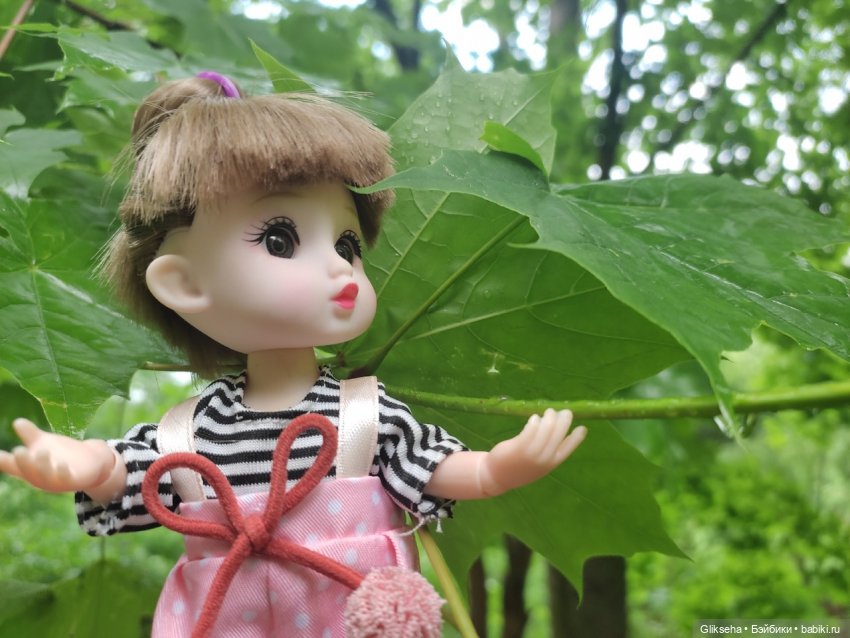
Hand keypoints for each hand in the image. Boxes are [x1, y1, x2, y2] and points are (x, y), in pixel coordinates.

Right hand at [0, 419, 115, 492]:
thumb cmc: (62, 453)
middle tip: (18, 451)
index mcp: (31, 468)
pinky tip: (62, 464)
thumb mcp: (44, 443)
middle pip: (28, 473)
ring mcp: (57, 481)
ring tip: (42, 452)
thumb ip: (30, 435)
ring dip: (43, 466)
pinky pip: (67, 480)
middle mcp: (41, 477)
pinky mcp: (74, 481)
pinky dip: (63, 473)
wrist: (92, 461)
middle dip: (23, 463)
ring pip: (46, 478)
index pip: (14, 466)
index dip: (5, 462)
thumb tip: (17, 421)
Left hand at [480, 409, 586, 495]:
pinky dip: (535, 421)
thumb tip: (558, 430)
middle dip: (563, 420)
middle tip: (562, 411)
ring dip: (549, 417)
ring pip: (546, 430)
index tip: (583, 428)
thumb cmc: (519, 467)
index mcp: (552, 463)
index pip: (568, 448)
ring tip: (548, 412)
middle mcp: (544, 458)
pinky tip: (534, 418)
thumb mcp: (539, 463)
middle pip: (559, 434)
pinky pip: (531, 430)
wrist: (497, 477)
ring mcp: (532, 453)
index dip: (577, 437)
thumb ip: (549, 450)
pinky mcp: (519, 447)